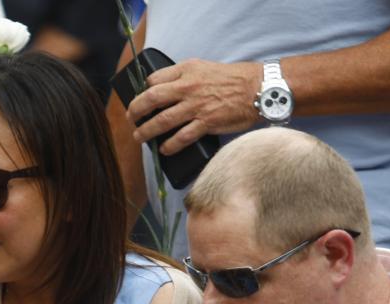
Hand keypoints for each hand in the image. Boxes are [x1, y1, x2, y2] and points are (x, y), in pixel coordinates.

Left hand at [126, 59, 263, 155]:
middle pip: (151, 99)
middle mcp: (188, 87)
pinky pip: (182, 137)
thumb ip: (185, 77)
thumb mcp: (204, 68)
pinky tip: (164, 149)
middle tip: (131, 118)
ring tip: (139, 137)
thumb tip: (166, 90)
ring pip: (162, 121)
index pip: (154, 80)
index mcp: (186, 71)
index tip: (140, 100)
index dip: (143, 91)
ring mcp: (196, 106)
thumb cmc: (233, 78)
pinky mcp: (206, 123)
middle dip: (136, 111)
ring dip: (146, 131)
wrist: (258, 88)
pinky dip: (170, 145)